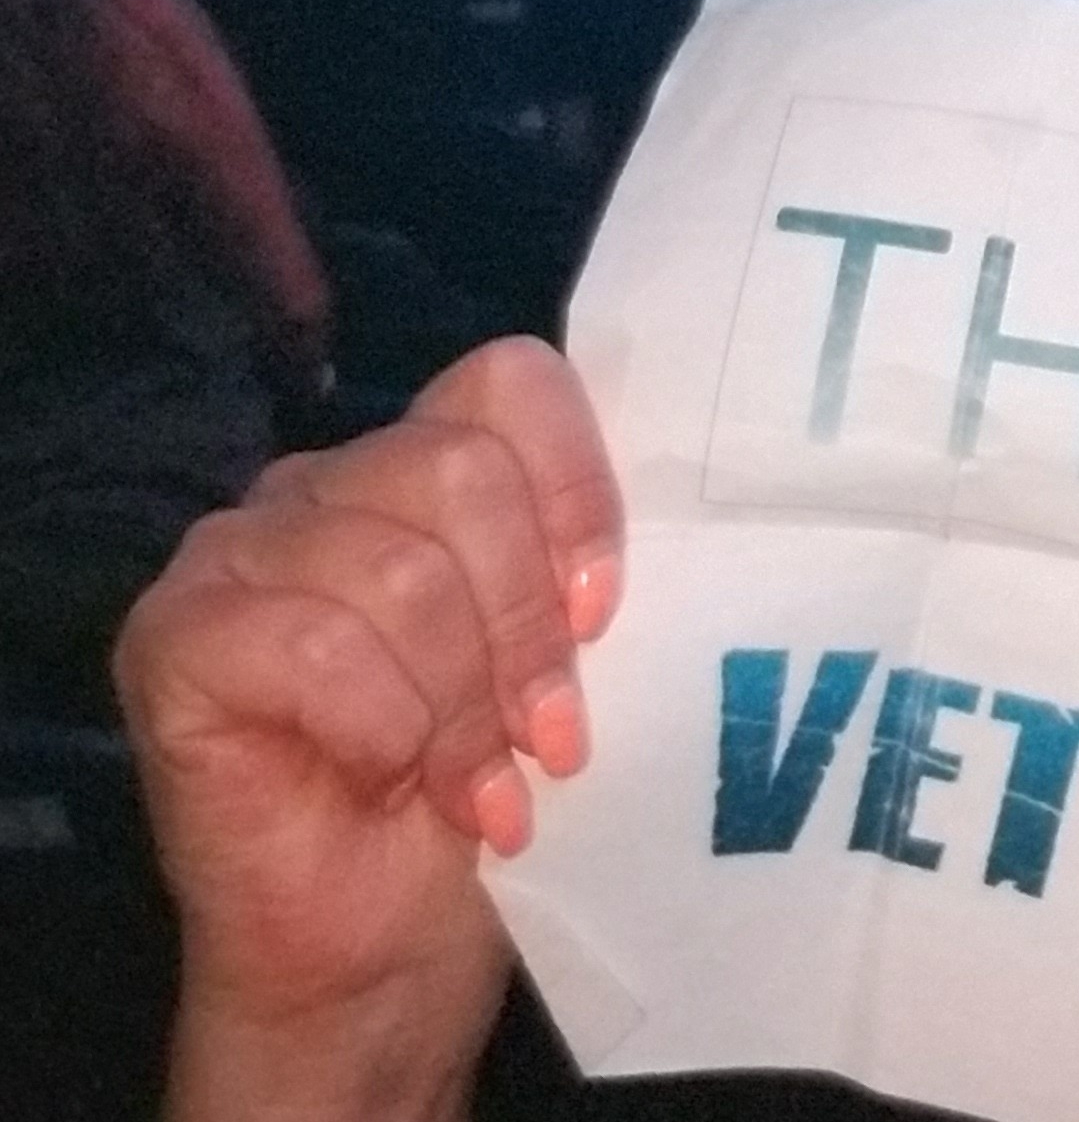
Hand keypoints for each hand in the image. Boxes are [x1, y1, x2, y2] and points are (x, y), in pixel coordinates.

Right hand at [113, 337, 623, 1118]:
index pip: (510, 383)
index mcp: (421, 467)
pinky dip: (380, 723)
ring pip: (398, 570)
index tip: (604, 610)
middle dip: (524, 624)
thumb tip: (650, 532)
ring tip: (479, 778)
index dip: (576, 491)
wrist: (381, 950)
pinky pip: (312, 642)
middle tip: (546, 734)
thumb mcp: (568, 662)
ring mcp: (234, 555)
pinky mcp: (173, 638)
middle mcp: (320, 486)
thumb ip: (582, 567)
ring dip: (461, 699)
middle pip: (458, 472)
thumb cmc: (487, 794)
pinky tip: (391, 778)